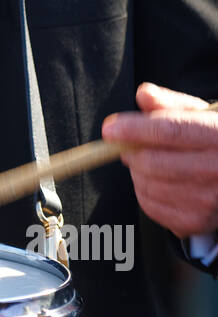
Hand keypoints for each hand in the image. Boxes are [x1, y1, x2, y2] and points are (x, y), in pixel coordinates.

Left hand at [102, 82, 217, 237]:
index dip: (134, 129)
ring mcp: (207, 200)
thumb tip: (144, 94)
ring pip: (148, 186)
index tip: (110, 129)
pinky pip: (151, 207)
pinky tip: (155, 182)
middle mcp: (216, 169)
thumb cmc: (215, 141)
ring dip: (136, 173)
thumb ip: (171, 104)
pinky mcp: (196, 222)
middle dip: (131, 152)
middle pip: (153, 162)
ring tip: (147, 163)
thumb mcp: (202, 116)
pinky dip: (143, 193)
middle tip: (129, 146)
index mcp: (217, 135)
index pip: (169, 131)